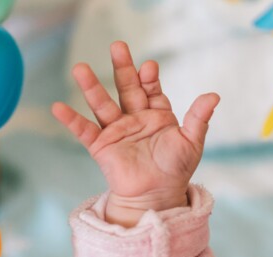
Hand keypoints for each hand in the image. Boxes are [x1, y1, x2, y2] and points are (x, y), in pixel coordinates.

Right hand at [52, 41, 219, 226]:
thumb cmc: (176, 169)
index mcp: (157, 114)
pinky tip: (58, 107)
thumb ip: (199, 118)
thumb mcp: (191, 141)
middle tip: (118, 46)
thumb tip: (214, 95)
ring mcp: (116, 130)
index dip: (150, 78)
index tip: (149, 67)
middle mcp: (135, 118)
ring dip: (91, 87)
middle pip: (126, 88)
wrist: (158, 195)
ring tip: (80, 68)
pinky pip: (84, 130)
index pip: (151, 89)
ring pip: (102, 104)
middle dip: (123, 68)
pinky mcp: (101, 146)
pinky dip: (71, 120)